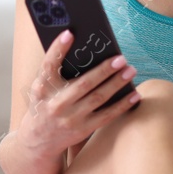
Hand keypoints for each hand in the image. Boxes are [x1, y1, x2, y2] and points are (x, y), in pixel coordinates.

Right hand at [20, 29, 140, 157]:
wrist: (38, 140)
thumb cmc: (44, 105)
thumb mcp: (42, 88)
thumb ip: (56, 71)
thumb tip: (85, 49)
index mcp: (41, 89)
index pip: (48, 66)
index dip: (58, 49)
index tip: (70, 33)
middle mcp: (55, 104)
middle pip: (83, 84)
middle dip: (104, 70)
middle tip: (120, 58)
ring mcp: (70, 119)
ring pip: (98, 98)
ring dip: (116, 83)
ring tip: (130, 70)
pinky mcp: (83, 130)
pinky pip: (107, 116)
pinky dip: (122, 105)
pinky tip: (134, 94)